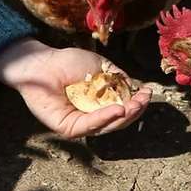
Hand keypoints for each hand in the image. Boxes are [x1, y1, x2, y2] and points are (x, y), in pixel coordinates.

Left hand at [0, 37, 151, 138]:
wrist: (42, 62)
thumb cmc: (66, 62)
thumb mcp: (99, 66)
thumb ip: (116, 77)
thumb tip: (133, 86)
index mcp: (99, 104)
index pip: (122, 109)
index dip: (137, 103)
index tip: (148, 92)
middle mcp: (91, 117)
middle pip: (118, 121)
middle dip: (134, 111)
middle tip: (144, 100)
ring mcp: (80, 124)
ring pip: (107, 126)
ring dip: (124, 116)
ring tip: (134, 105)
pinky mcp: (68, 128)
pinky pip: (90, 125)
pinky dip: (105, 118)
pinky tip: (118, 109)